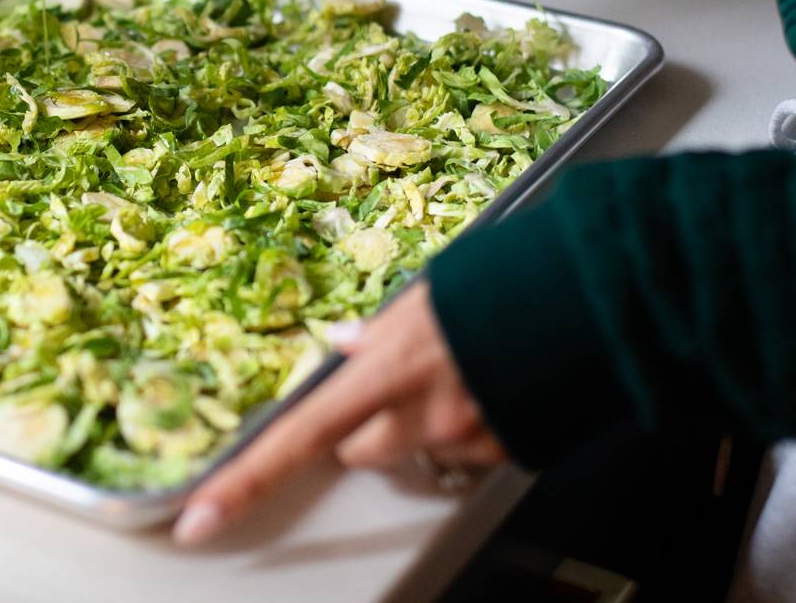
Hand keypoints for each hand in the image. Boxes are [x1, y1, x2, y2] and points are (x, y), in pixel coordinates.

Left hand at [172, 281, 507, 545]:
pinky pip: (459, 454)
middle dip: (362, 422)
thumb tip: (345, 344)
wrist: (596, 300)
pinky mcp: (502, 454)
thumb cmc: (509, 279)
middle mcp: (420, 418)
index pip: (297, 436)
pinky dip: (461, 430)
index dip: (243, 481)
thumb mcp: (428, 291)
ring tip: (456, 373)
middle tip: (398, 376)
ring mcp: (462, 442)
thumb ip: (380, 328)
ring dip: (415, 426)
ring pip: (410, 452)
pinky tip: (488, 386)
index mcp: (388, 370)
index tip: (199, 515)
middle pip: (355, 449)